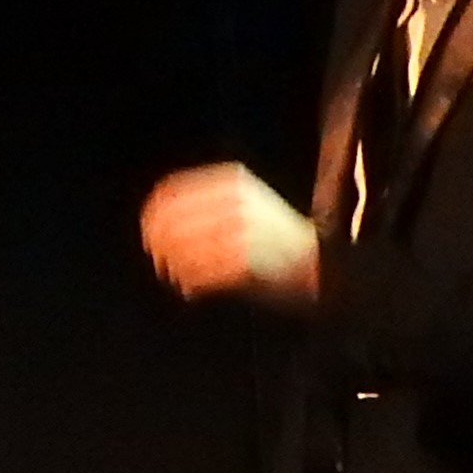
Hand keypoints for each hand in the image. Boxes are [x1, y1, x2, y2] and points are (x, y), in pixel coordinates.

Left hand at [142, 163, 318, 307]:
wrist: (323, 262)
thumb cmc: (279, 237)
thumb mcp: (248, 202)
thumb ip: (208, 204)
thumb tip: (155, 220)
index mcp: (233, 181)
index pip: (173, 191)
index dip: (154, 214)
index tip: (148, 231)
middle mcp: (234, 203)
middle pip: (172, 222)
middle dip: (159, 243)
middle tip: (158, 259)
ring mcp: (239, 231)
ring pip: (182, 250)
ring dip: (173, 266)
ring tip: (176, 277)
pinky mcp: (243, 261)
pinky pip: (200, 274)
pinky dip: (190, 283)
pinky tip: (191, 291)